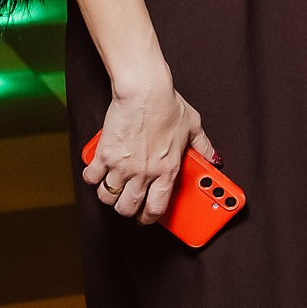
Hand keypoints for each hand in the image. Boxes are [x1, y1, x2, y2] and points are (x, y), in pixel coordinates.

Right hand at [85, 76, 215, 224]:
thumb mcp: (193, 126)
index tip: (145, 216)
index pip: (156, 208)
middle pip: (127, 208)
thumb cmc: (167, 105)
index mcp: (167, 170)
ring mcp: (122, 165)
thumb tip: (215, 158)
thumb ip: (204, 146)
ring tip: (113, 186)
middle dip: (126, 208)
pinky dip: (92, 177)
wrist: (144, 90)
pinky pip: (91, 177)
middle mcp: (144, 173)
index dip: (148, 217)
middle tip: (127, 200)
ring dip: (109, 194)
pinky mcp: (104, 154)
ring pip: (108, 197)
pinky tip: (97, 171)